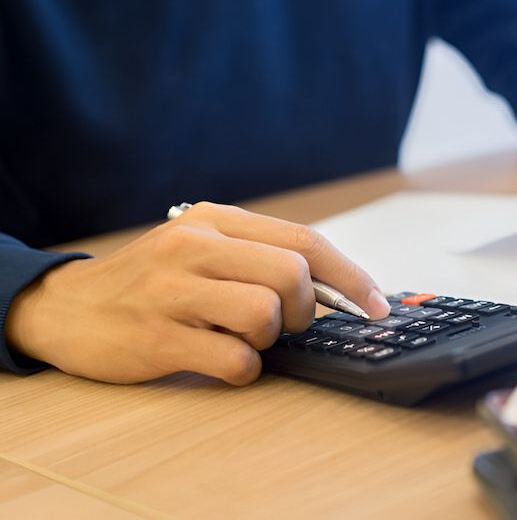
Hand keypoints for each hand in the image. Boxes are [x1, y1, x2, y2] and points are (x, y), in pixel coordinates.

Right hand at [5, 202, 389, 385]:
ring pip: (265, 314)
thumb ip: (259, 256)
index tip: (377, 305)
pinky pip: (234, 360)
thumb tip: (336, 288)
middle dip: (305, 310)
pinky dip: (242, 369)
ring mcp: (173, 291)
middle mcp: (194, 246)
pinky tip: (220, 360)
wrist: (66, 308)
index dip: (351, 276)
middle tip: (285, 325)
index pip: (305, 240)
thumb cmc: (151, 282)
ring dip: (268, 339)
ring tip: (239, 338)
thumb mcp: (201, 248)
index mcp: (216, 220)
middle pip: (293, 274)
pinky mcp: (158, 337)